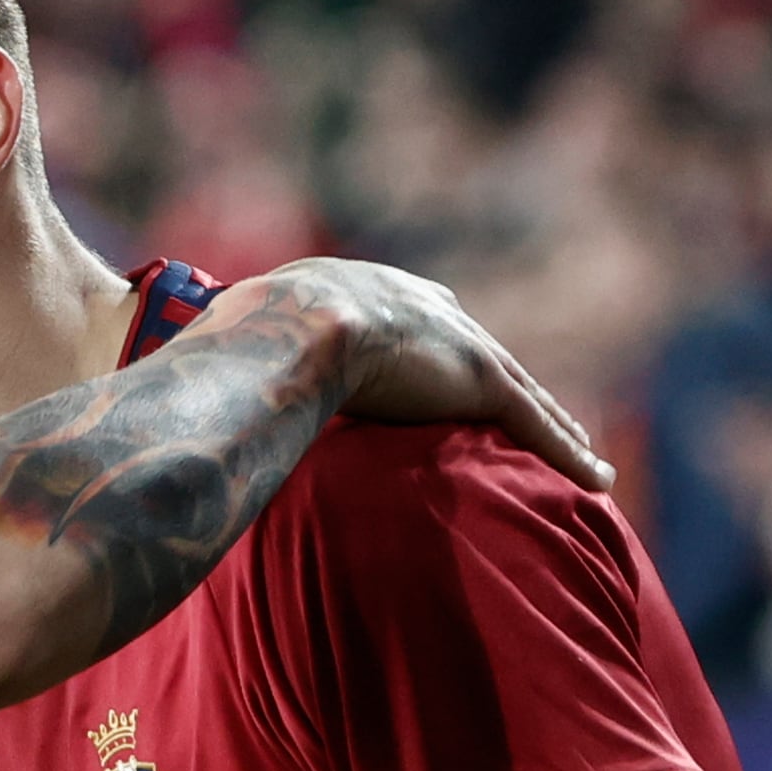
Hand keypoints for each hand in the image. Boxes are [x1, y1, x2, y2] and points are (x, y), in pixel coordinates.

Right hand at [231, 258, 610, 494]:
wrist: (290, 325)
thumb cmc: (244, 333)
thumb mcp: (232, 339)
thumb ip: (226, 365)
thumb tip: (175, 396)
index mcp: (365, 289)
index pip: (416, 317)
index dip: (434, 343)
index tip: (441, 361)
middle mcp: (422, 304)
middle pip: (478, 349)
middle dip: (502, 378)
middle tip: (527, 405)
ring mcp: (455, 343)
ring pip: (520, 389)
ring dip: (551, 420)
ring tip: (577, 448)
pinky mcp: (480, 382)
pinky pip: (535, 425)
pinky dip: (567, 453)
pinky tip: (596, 481)